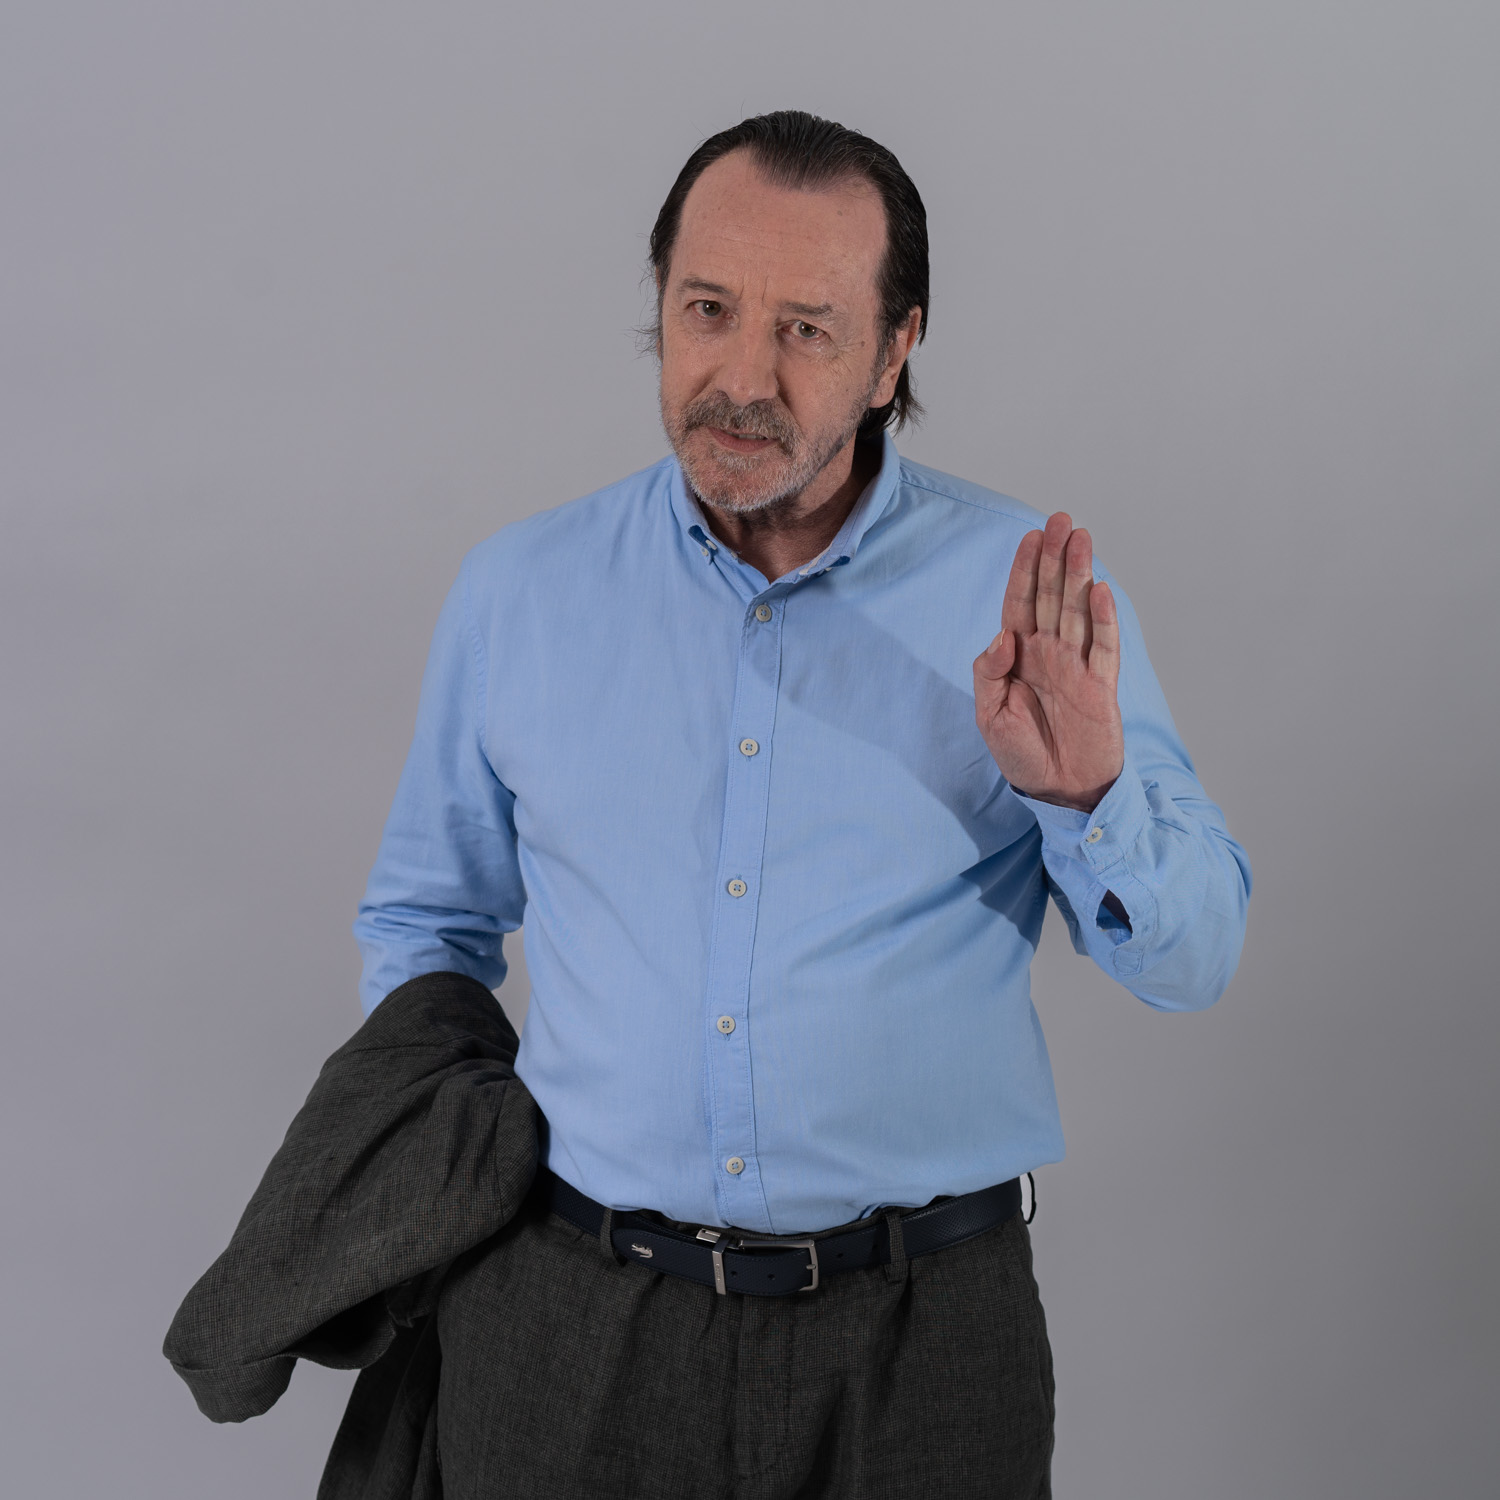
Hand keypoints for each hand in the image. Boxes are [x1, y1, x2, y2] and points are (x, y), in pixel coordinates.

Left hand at [973, 512, 1123, 811]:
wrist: (1058, 790)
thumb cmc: (1021, 754)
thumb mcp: (989, 716)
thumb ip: (989, 674)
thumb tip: (1003, 635)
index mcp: (1018, 656)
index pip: (1020, 603)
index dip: (1024, 570)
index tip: (1029, 537)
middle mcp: (1049, 653)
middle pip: (1051, 596)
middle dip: (1054, 558)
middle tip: (1059, 520)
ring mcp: (1076, 666)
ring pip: (1078, 611)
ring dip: (1080, 575)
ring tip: (1081, 538)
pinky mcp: (1101, 686)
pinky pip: (1104, 647)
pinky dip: (1104, 619)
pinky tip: (1101, 591)